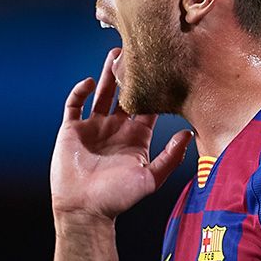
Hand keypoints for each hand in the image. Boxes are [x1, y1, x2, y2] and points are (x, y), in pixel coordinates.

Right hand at [50, 47, 193, 222]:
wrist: (85, 209)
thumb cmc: (118, 198)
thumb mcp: (151, 178)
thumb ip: (170, 157)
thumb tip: (189, 133)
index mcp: (136, 139)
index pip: (147, 107)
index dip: (154, 89)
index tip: (162, 69)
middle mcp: (115, 130)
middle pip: (125, 95)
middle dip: (131, 75)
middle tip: (138, 51)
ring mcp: (93, 128)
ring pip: (102, 94)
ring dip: (108, 75)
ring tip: (115, 54)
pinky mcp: (72, 130)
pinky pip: (75, 104)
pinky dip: (81, 91)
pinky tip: (91, 82)